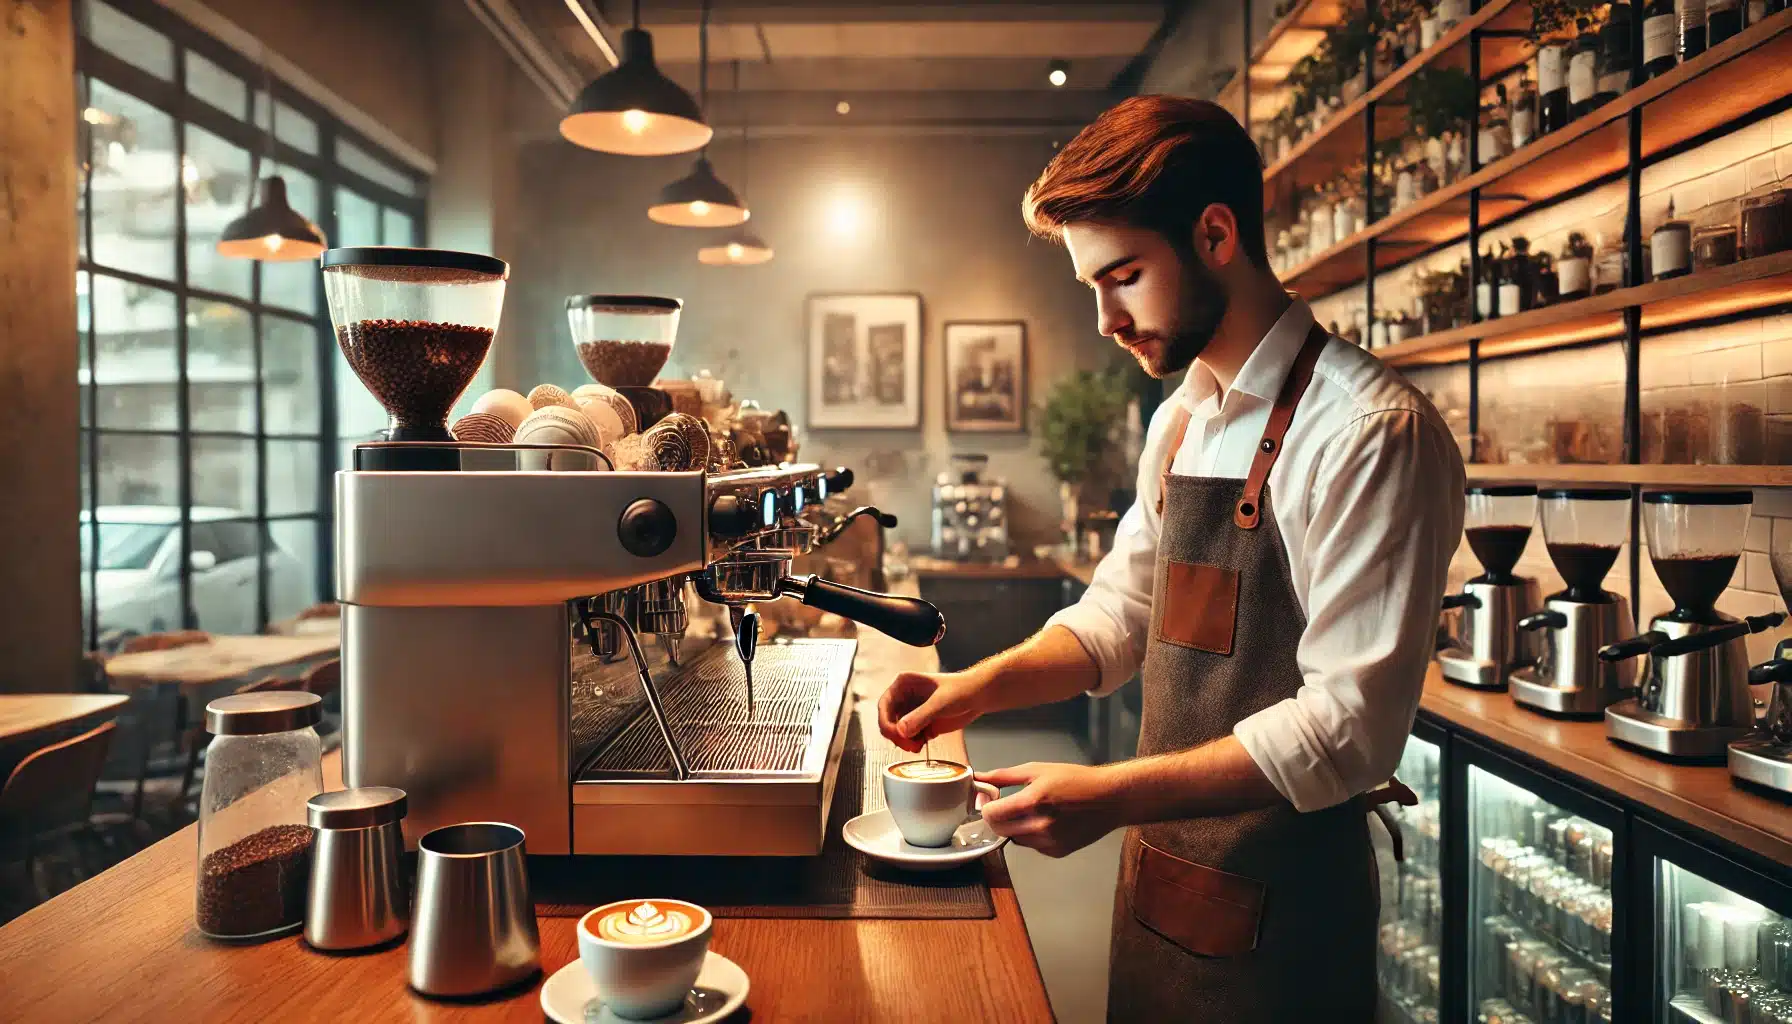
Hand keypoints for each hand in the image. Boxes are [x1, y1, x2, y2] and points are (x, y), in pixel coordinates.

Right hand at [876, 670, 986, 751]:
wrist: (979, 696)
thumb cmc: (962, 689)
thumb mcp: (941, 702)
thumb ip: (921, 716)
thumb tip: (901, 730)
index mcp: (904, 684)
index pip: (885, 705)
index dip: (886, 722)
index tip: (896, 735)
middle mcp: (905, 698)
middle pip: (888, 721)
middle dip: (896, 736)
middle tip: (909, 745)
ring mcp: (912, 711)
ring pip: (897, 732)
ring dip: (904, 742)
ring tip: (917, 747)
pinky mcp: (921, 724)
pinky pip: (909, 738)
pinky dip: (912, 744)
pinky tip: (922, 746)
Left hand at [977, 762, 1126, 858]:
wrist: (1109, 799)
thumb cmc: (1075, 780)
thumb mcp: (1038, 770)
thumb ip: (1004, 776)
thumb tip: (980, 777)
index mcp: (1032, 802)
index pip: (992, 814)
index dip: (986, 806)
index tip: (989, 799)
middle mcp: (1039, 826)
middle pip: (999, 830)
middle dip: (997, 817)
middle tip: (1004, 804)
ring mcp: (1048, 842)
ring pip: (1014, 839)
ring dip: (1014, 827)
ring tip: (1031, 811)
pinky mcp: (1056, 852)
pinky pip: (1032, 845)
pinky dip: (1031, 835)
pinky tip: (1046, 821)